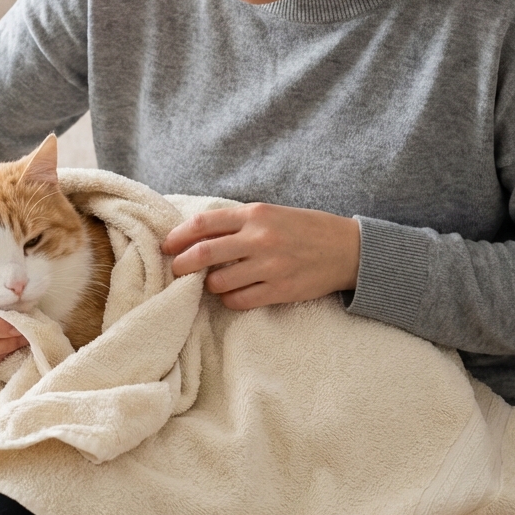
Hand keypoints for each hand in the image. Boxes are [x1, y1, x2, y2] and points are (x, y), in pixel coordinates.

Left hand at [160, 203, 360, 309]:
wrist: (347, 249)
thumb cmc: (305, 229)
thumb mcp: (271, 213)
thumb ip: (239, 222)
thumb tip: (198, 236)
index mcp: (255, 214)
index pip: (204, 223)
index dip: (178, 236)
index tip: (167, 245)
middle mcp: (260, 238)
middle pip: (204, 254)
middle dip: (182, 264)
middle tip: (175, 270)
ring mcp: (270, 266)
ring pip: (218, 282)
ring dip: (208, 285)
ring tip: (212, 283)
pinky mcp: (280, 290)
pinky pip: (239, 300)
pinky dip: (229, 299)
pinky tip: (232, 294)